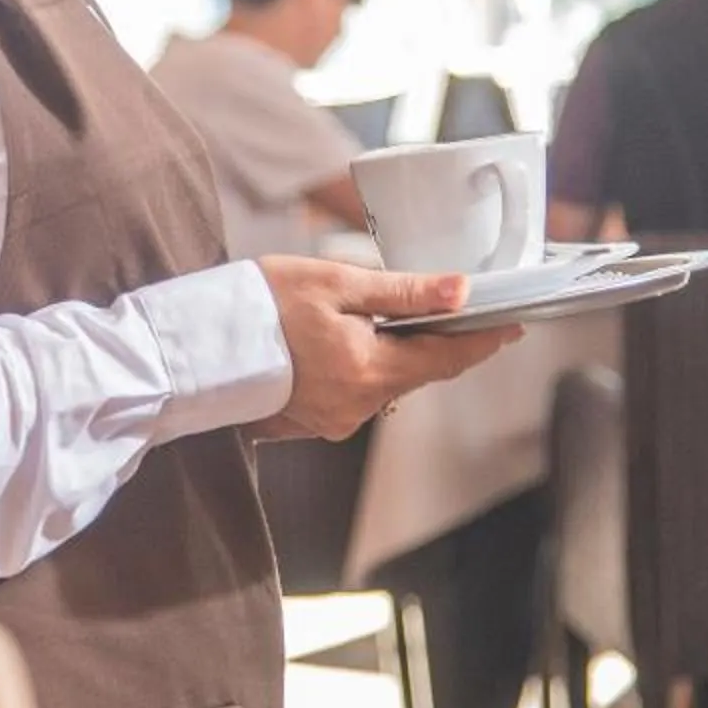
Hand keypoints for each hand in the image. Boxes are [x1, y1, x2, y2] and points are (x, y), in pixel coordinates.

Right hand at [245, 256, 520, 441]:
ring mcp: (334, 420)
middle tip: (458, 311)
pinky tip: (345, 341)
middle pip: (417, 372)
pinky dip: (362, 367)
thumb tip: (462, 290)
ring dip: (395, 353)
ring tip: (388, 317)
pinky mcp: (311, 423)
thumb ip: (403, 292)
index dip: (483, 342)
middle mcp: (359, 406)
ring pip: (385, 383)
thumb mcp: (336, 283)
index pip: (447, 360)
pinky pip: (354, 393)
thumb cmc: (260, 305)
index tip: (512, 326)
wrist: (195, 346)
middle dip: (438, 343)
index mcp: (371, 370)